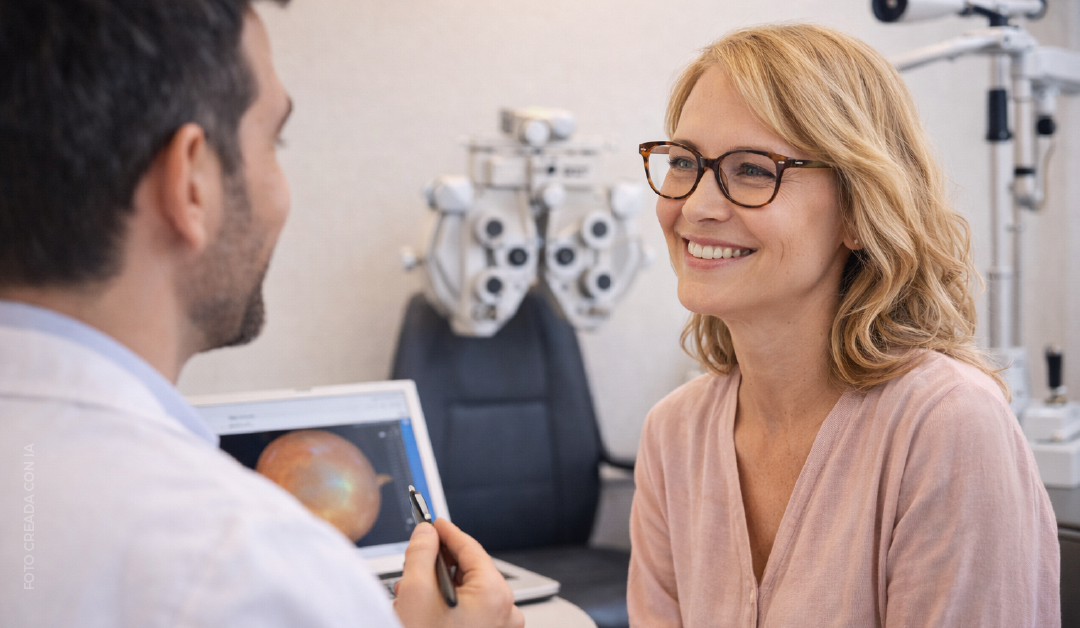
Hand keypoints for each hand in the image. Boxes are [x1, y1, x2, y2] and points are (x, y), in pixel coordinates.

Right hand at [394, 519, 523, 627]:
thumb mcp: (416, 593)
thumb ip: (421, 553)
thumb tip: (426, 534)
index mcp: (496, 595)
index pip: (471, 548)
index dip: (447, 532)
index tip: (433, 521)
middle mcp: (505, 612)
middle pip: (471, 571)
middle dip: (439, 563)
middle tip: (416, 556)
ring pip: (469, 592)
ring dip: (439, 586)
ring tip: (411, 590)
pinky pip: (471, 612)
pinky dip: (448, 605)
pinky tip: (423, 609)